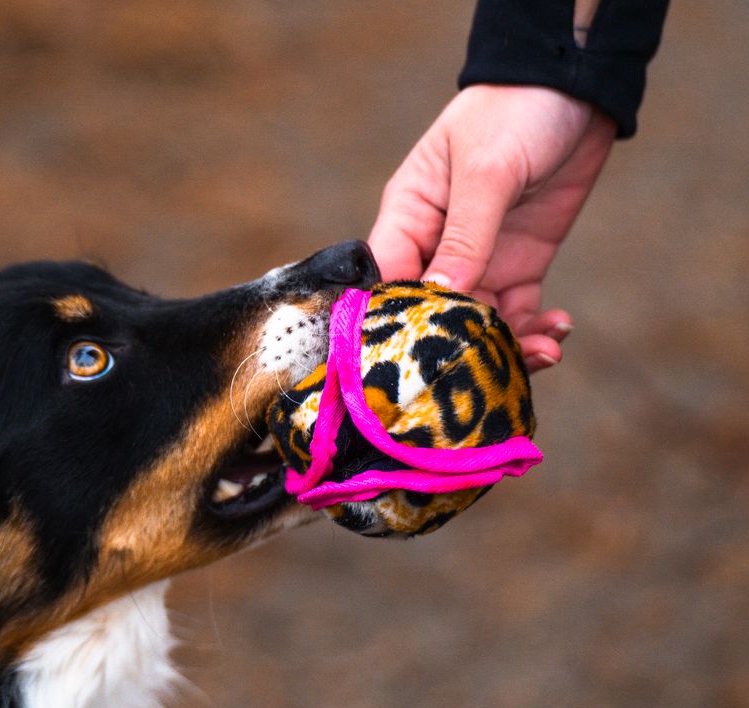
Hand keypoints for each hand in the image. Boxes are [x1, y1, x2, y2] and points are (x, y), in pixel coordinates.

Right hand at [368, 84, 616, 371]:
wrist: (574, 87)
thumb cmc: (512, 112)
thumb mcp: (486, 171)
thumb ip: (466, 237)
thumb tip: (442, 298)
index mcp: (408, 218)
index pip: (386, 282)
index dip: (395, 322)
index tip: (415, 357)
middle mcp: (436, 247)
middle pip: (434, 314)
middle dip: (460, 344)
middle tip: (491, 367)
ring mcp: (480, 258)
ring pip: (480, 322)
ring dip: (508, 344)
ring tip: (544, 354)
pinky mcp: (520, 263)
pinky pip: (520, 311)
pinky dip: (537, 329)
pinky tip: (558, 331)